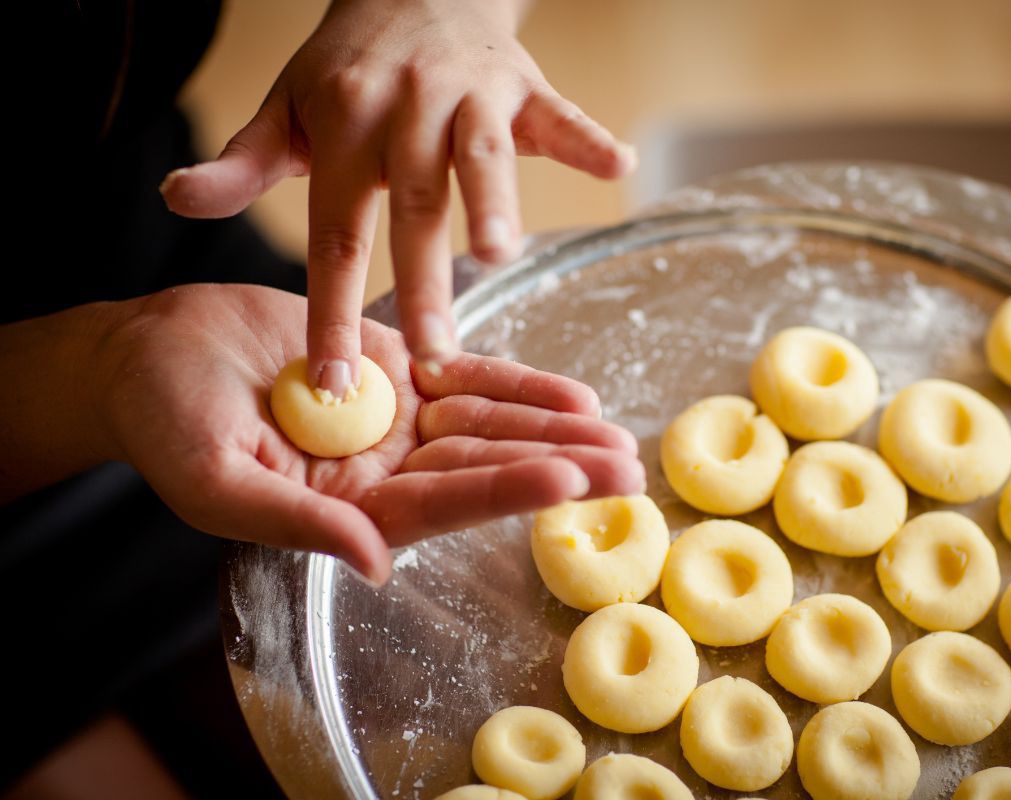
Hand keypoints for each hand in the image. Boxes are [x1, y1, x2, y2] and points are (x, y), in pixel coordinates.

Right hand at [95, 284, 643, 585]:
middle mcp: (383, 469)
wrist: (150, 351)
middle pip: (484, 467)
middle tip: (627, 466)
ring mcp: (393, 417)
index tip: (567, 481)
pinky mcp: (392, 365)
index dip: (504, 491)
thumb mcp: (216, 478)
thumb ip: (298, 522)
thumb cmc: (164, 421)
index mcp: (347, 508)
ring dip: (551, 425)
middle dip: (556, 464)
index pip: (441, 504)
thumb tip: (377, 564)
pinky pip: (464, 375)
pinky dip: (514, 381)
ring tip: (614, 428)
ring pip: (487, 423)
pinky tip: (568, 394)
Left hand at [161, 0, 635, 393]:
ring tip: (501, 253)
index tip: (334, 382)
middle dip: (423, 280)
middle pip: (413, 206)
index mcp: (344, 126)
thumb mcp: (286, 108)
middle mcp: (405, 110)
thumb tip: (172, 197)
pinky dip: (588, 139)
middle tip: (432, 355)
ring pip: (482, 153)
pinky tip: (619, 166)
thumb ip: (241, 162)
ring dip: (496, 199)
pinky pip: (559, 113)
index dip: (333, 310)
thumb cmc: (348, 68)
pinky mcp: (522, 85)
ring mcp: (468, 94)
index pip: (336, 233)